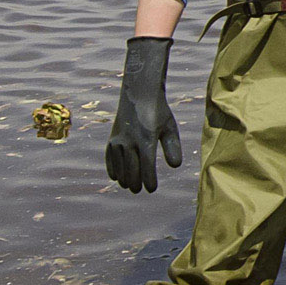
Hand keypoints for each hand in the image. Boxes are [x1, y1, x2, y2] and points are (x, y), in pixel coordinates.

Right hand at [104, 36, 181, 191]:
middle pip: (132, 170)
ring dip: (125, 179)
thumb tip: (175, 166)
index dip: (149, 181)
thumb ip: (173, 148)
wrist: (139, 95)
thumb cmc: (159, 113)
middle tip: (140, 190)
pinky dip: (113, 170)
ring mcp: (117, 141)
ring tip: (131, 185)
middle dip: (136, 183)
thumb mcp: (170, 128)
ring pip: (119, 168)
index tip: (151, 189)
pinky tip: (118, 177)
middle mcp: (129, 141)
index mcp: (146, 140)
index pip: (147, 167)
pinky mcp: (110, 140)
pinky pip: (110, 160)